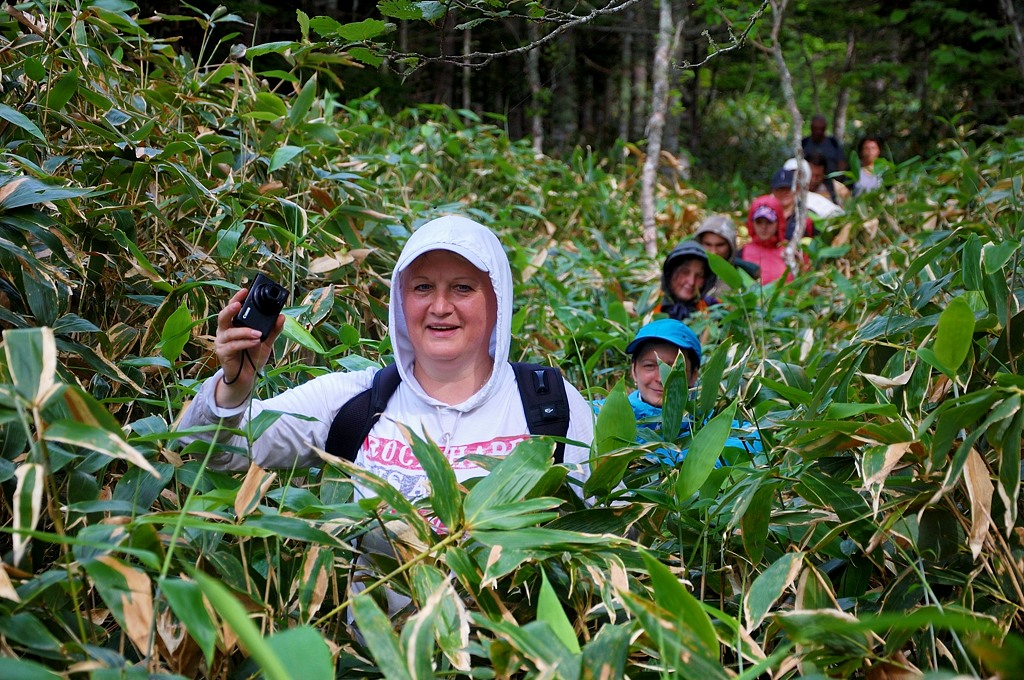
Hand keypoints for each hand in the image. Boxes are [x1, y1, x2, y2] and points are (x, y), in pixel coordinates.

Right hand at [213, 287, 285, 407]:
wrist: (247, 377)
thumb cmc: (253, 356)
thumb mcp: (266, 342)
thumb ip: (273, 330)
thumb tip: (281, 316)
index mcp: (234, 325)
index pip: (233, 308)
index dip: (237, 298)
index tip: (245, 290)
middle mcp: (225, 331)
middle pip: (223, 316)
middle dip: (231, 308)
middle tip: (239, 304)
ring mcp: (222, 342)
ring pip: (230, 332)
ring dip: (245, 331)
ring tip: (259, 333)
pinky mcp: (222, 353)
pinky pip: (233, 345)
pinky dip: (245, 343)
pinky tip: (255, 342)